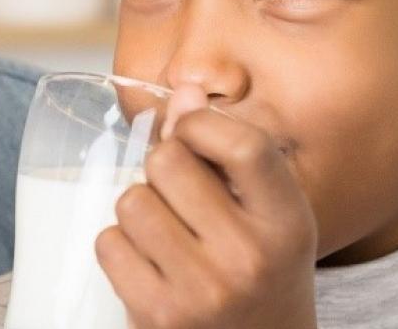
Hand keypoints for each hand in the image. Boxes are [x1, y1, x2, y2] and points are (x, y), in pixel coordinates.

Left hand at [95, 86, 318, 328]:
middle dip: (164, 167)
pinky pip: (109, 243)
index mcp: (287, 223)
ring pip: (132, 201)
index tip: (194, 134)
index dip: (202, 124)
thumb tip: (183, 92)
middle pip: (169, 162)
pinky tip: (148, 261)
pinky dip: (120, 245)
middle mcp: (249, 257)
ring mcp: (202, 290)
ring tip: (166, 231)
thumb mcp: (268, 214)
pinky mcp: (158, 316)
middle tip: (179, 195)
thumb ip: (229, 153)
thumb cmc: (263, 273)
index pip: (243, 145)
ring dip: (139, 207)